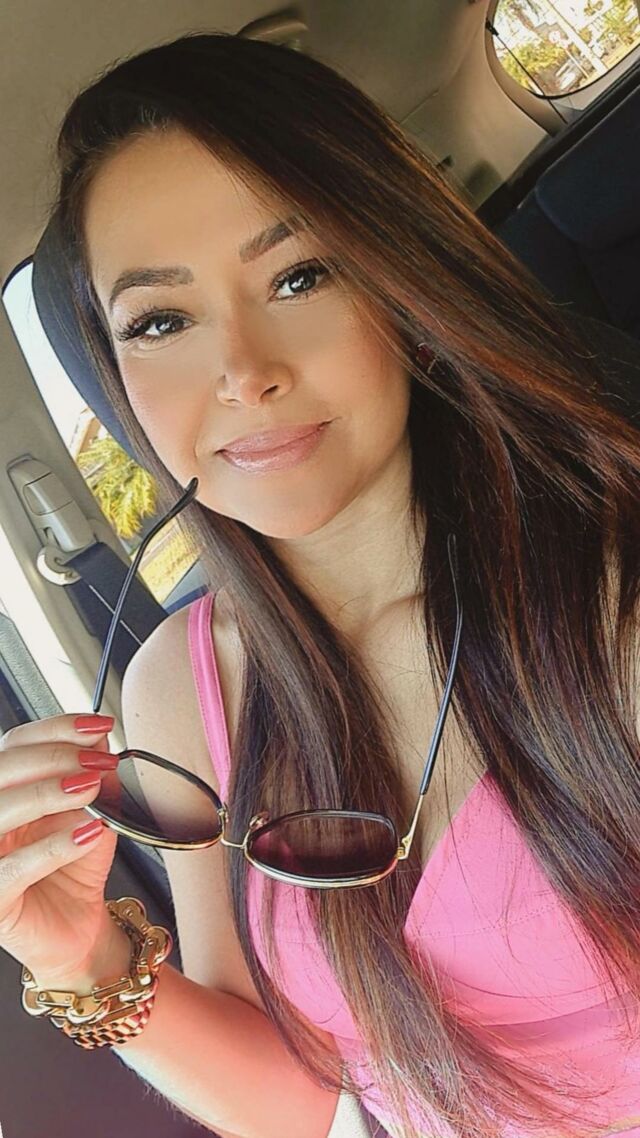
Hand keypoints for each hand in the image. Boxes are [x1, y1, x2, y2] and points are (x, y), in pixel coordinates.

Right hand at [0, 714, 120, 984]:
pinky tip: (87, 834)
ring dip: (47, 792)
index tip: (99, 726)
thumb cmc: (76, 865)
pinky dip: (52, 848)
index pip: (15, 744)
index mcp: (6, 789)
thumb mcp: (92, 809)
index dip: (56, 729)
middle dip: (54, 757)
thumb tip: (98, 734)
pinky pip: (12, 869)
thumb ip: (91, 773)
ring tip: (91, 789)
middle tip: (98, 762)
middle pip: (2, 770)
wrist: (80, 926)